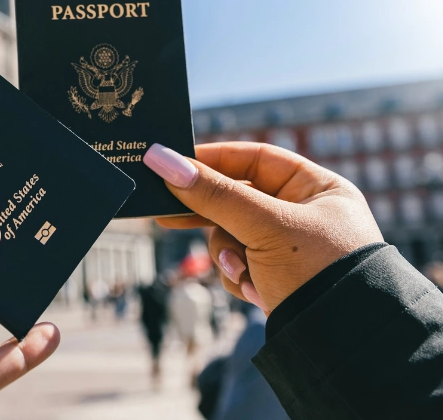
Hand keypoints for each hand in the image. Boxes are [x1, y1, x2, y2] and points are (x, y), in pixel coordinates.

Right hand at [144, 142, 383, 310]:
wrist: (343, 346)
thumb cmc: (318, 272)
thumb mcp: (264, 226)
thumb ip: (213, 194)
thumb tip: (161, 159)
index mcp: (317, 188)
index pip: (255, 159)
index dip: (214, 160)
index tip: (173, 164)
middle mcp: (304, 214)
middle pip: (237, 199)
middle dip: (210, 215)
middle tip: (166, 215)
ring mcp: (288, 248)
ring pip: (230, 235)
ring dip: (228, 255)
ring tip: (242, 272)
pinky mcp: (276, 277)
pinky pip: (238, 264)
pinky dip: (239, 277)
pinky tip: (256, 291)